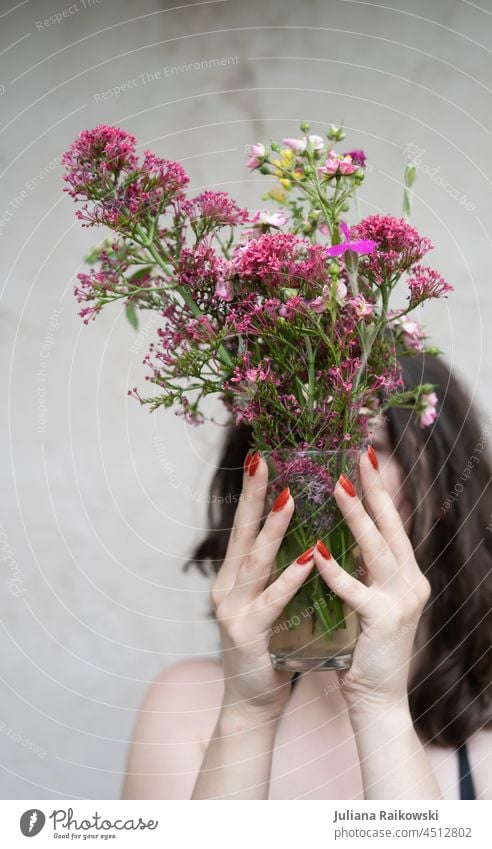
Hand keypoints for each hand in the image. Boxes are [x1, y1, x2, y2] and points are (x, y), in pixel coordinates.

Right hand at [210, 452, 315, 722]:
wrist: (252, 702)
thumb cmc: (270, 648)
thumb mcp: (271, 602)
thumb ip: (277, 571)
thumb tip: (305, 534)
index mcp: (233, 578)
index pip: (243, 528)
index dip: (253, 494)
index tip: (262, 460)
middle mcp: (226, 588)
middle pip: (242, 534)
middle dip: (254, 496)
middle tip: (264, 462)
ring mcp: (233, 610)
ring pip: (255, 561)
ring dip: (273, 528)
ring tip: (290, 497)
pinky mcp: (247, 634)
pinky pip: (272, 601)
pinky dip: (290, 578)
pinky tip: (309, 559)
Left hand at [313, 447, 430, 713]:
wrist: (377, 702)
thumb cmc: (365, 650)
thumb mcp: (368, 602)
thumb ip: (361, 571)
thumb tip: (336, 536)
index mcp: (405, 575)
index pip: (392, 523)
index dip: (379, 489)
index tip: (365, 456)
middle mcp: (410, 582)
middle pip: (390, 526)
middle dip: (373, 489)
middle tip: (358, 455)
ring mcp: (400, 602)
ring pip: (376, 549)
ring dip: (356, 516)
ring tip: (336, 486)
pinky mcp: (383, 622)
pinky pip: (355, 591)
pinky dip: (335, 570)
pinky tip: (315, 550)